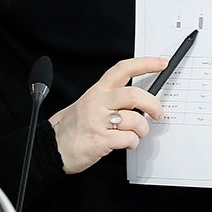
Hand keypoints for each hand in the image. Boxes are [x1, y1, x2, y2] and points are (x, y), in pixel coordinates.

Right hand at [48, 55, 167, 173]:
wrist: (51, 148)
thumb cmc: (70, 129)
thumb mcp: (87, 105)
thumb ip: (110, 100)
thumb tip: (137, 101)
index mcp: (97, 91)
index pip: (123, 70)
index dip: (145, 63)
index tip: (161, 63)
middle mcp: (98, 103)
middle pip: (133, 94)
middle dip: (152, 104)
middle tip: (157, 112)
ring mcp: (98, 121)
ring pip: (135, 120)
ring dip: (142, 130)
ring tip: (135, 135)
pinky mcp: (100, 140)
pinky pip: (128, 139)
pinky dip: (133, 143)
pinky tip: (127, 144)